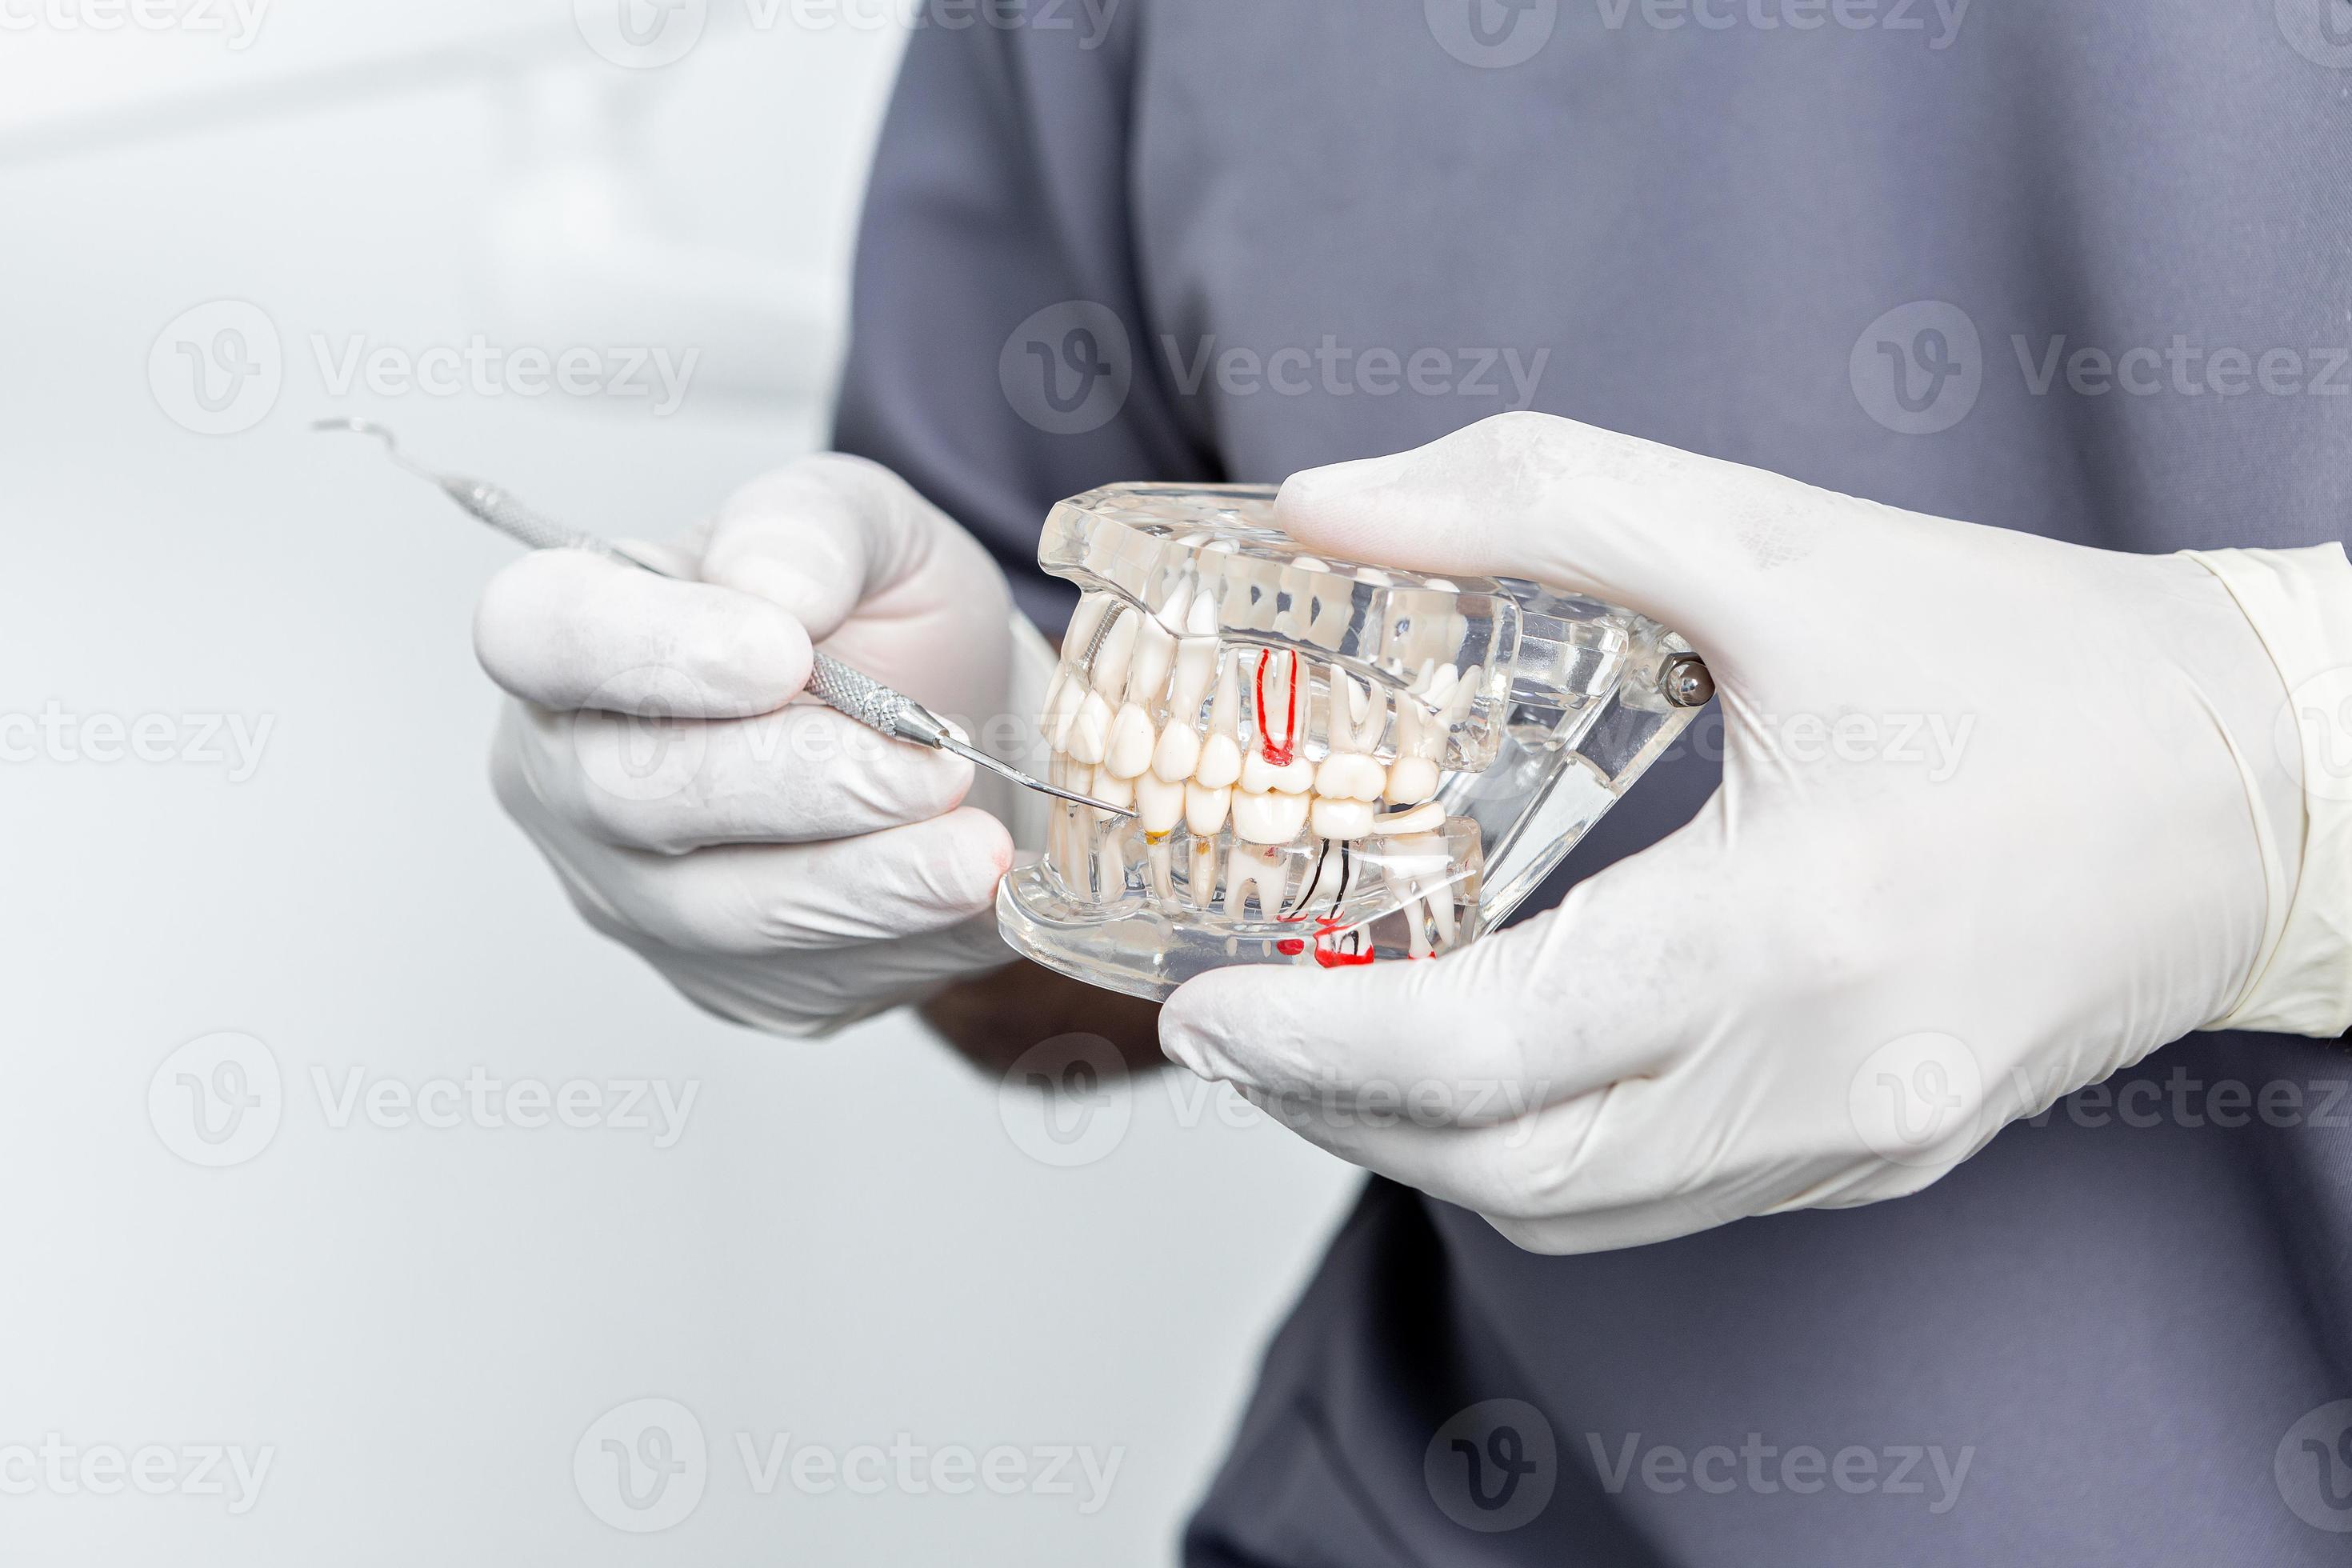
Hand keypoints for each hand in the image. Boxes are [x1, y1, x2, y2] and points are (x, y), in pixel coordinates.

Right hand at [475, 454, 1046, 1036]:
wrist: (962, 728)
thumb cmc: (876, 615)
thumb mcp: (864, 524)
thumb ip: (810, 529)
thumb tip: (773, 588)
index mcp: (571, 633)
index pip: (536, 634)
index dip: (652, 650)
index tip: (784, 652)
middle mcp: (569, 776)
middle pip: (626, 797)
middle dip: (796, 782)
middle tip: (931, 764)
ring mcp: (636, 895)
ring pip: (720, 911)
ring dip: (864, 882)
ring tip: (977, 848)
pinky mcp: (728, 981)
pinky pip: (802, 977)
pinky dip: (902, 936)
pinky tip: (973, 892)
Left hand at [1160, 412, 2306, 1252]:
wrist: (2256, 779)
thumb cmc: (2029, 660)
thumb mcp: (1774, 542)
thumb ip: (1536, 500)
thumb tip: (1322, 506)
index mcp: (1790, 929)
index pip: (1487, 1049)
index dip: (1311, 1040)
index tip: (1200, 1005)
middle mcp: (1817, 1077)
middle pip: (1502, 1167)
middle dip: (1333, 1108)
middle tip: (1232, 1023)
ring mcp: (1850, 1142)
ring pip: (1570, 1209)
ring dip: (1424, 1140)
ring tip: (1334, 1039)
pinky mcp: (1873, 1156)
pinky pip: (1653, 1198)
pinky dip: (1535, 1147)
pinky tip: (1489, 1057)